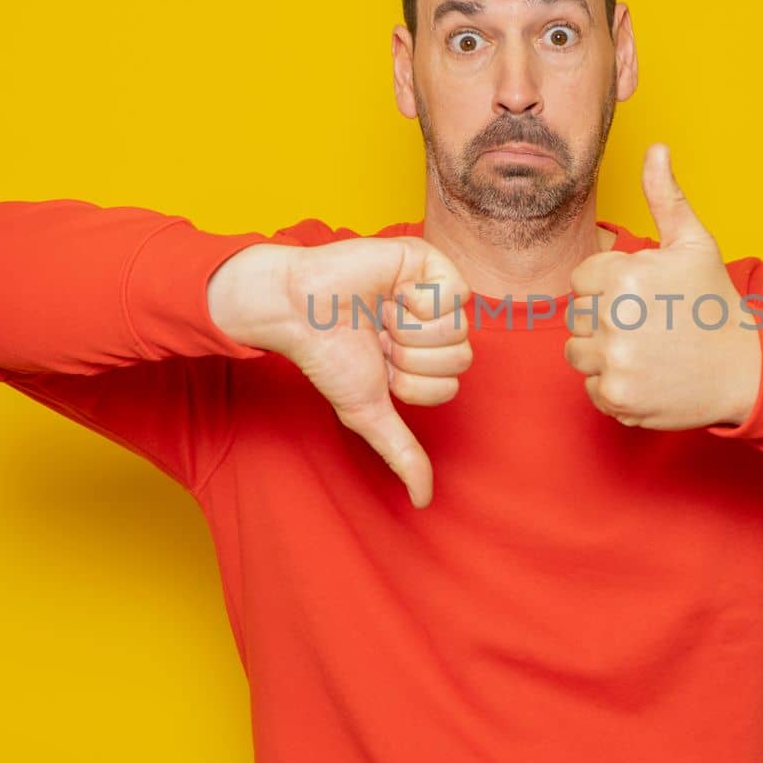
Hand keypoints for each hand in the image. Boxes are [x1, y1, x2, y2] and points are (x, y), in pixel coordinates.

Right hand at [210, 236, 472, 507]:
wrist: (301, 309)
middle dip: (411, 357)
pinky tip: (392, 290)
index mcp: (425, 357)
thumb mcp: (369, 412)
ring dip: (409, 328)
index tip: (378, 364)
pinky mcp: (429, 261)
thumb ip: (401, 452)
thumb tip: (424, 501)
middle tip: (379, 337)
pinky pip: (456, 293)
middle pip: (461, 358)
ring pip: (458, 329)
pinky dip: (418, 299)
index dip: (412, 383)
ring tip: (380, 312)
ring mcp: (434, 291)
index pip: (451, 386)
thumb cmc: (329, 356)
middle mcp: (434, 325)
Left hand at [564, 143, 760, 429]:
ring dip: (604, 354)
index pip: (582, 279)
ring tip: (646, 350)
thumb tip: (656, 148)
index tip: (644, 297)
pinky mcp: (619, 398)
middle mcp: (616, 317)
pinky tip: (648, 375)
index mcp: (626, 274)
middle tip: (650, 325)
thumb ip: (666, 197)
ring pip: (578, 353)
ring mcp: (616, 361)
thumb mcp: (694, 244)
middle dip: (606, 319)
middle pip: (577, 316)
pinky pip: (591, 389)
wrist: (747, 369)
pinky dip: (614, 387)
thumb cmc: (716, 302)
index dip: (611, 286)